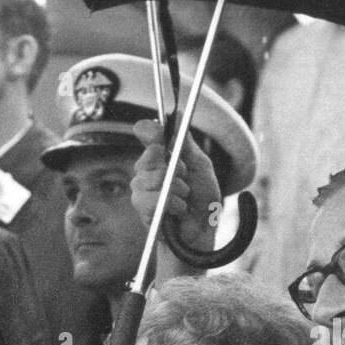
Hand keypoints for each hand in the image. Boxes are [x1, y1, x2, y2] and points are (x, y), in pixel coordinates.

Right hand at [130, 118, 221, 251]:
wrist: (203, 230)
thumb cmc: (202, 199)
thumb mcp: (200, 165)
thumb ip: (185, 143)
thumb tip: (177, 114)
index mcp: (162, 157)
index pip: (148, 135)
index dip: (152, 132)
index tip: (160, 136)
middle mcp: (148, 171)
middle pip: (148, 158)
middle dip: (173, 170)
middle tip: (185, 180)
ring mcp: (142, 191)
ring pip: (148, 180)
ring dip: (174, 190)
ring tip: (184, 199)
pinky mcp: (142, 211)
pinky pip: (149, 200)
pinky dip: (170, 205)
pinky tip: (177, 211)